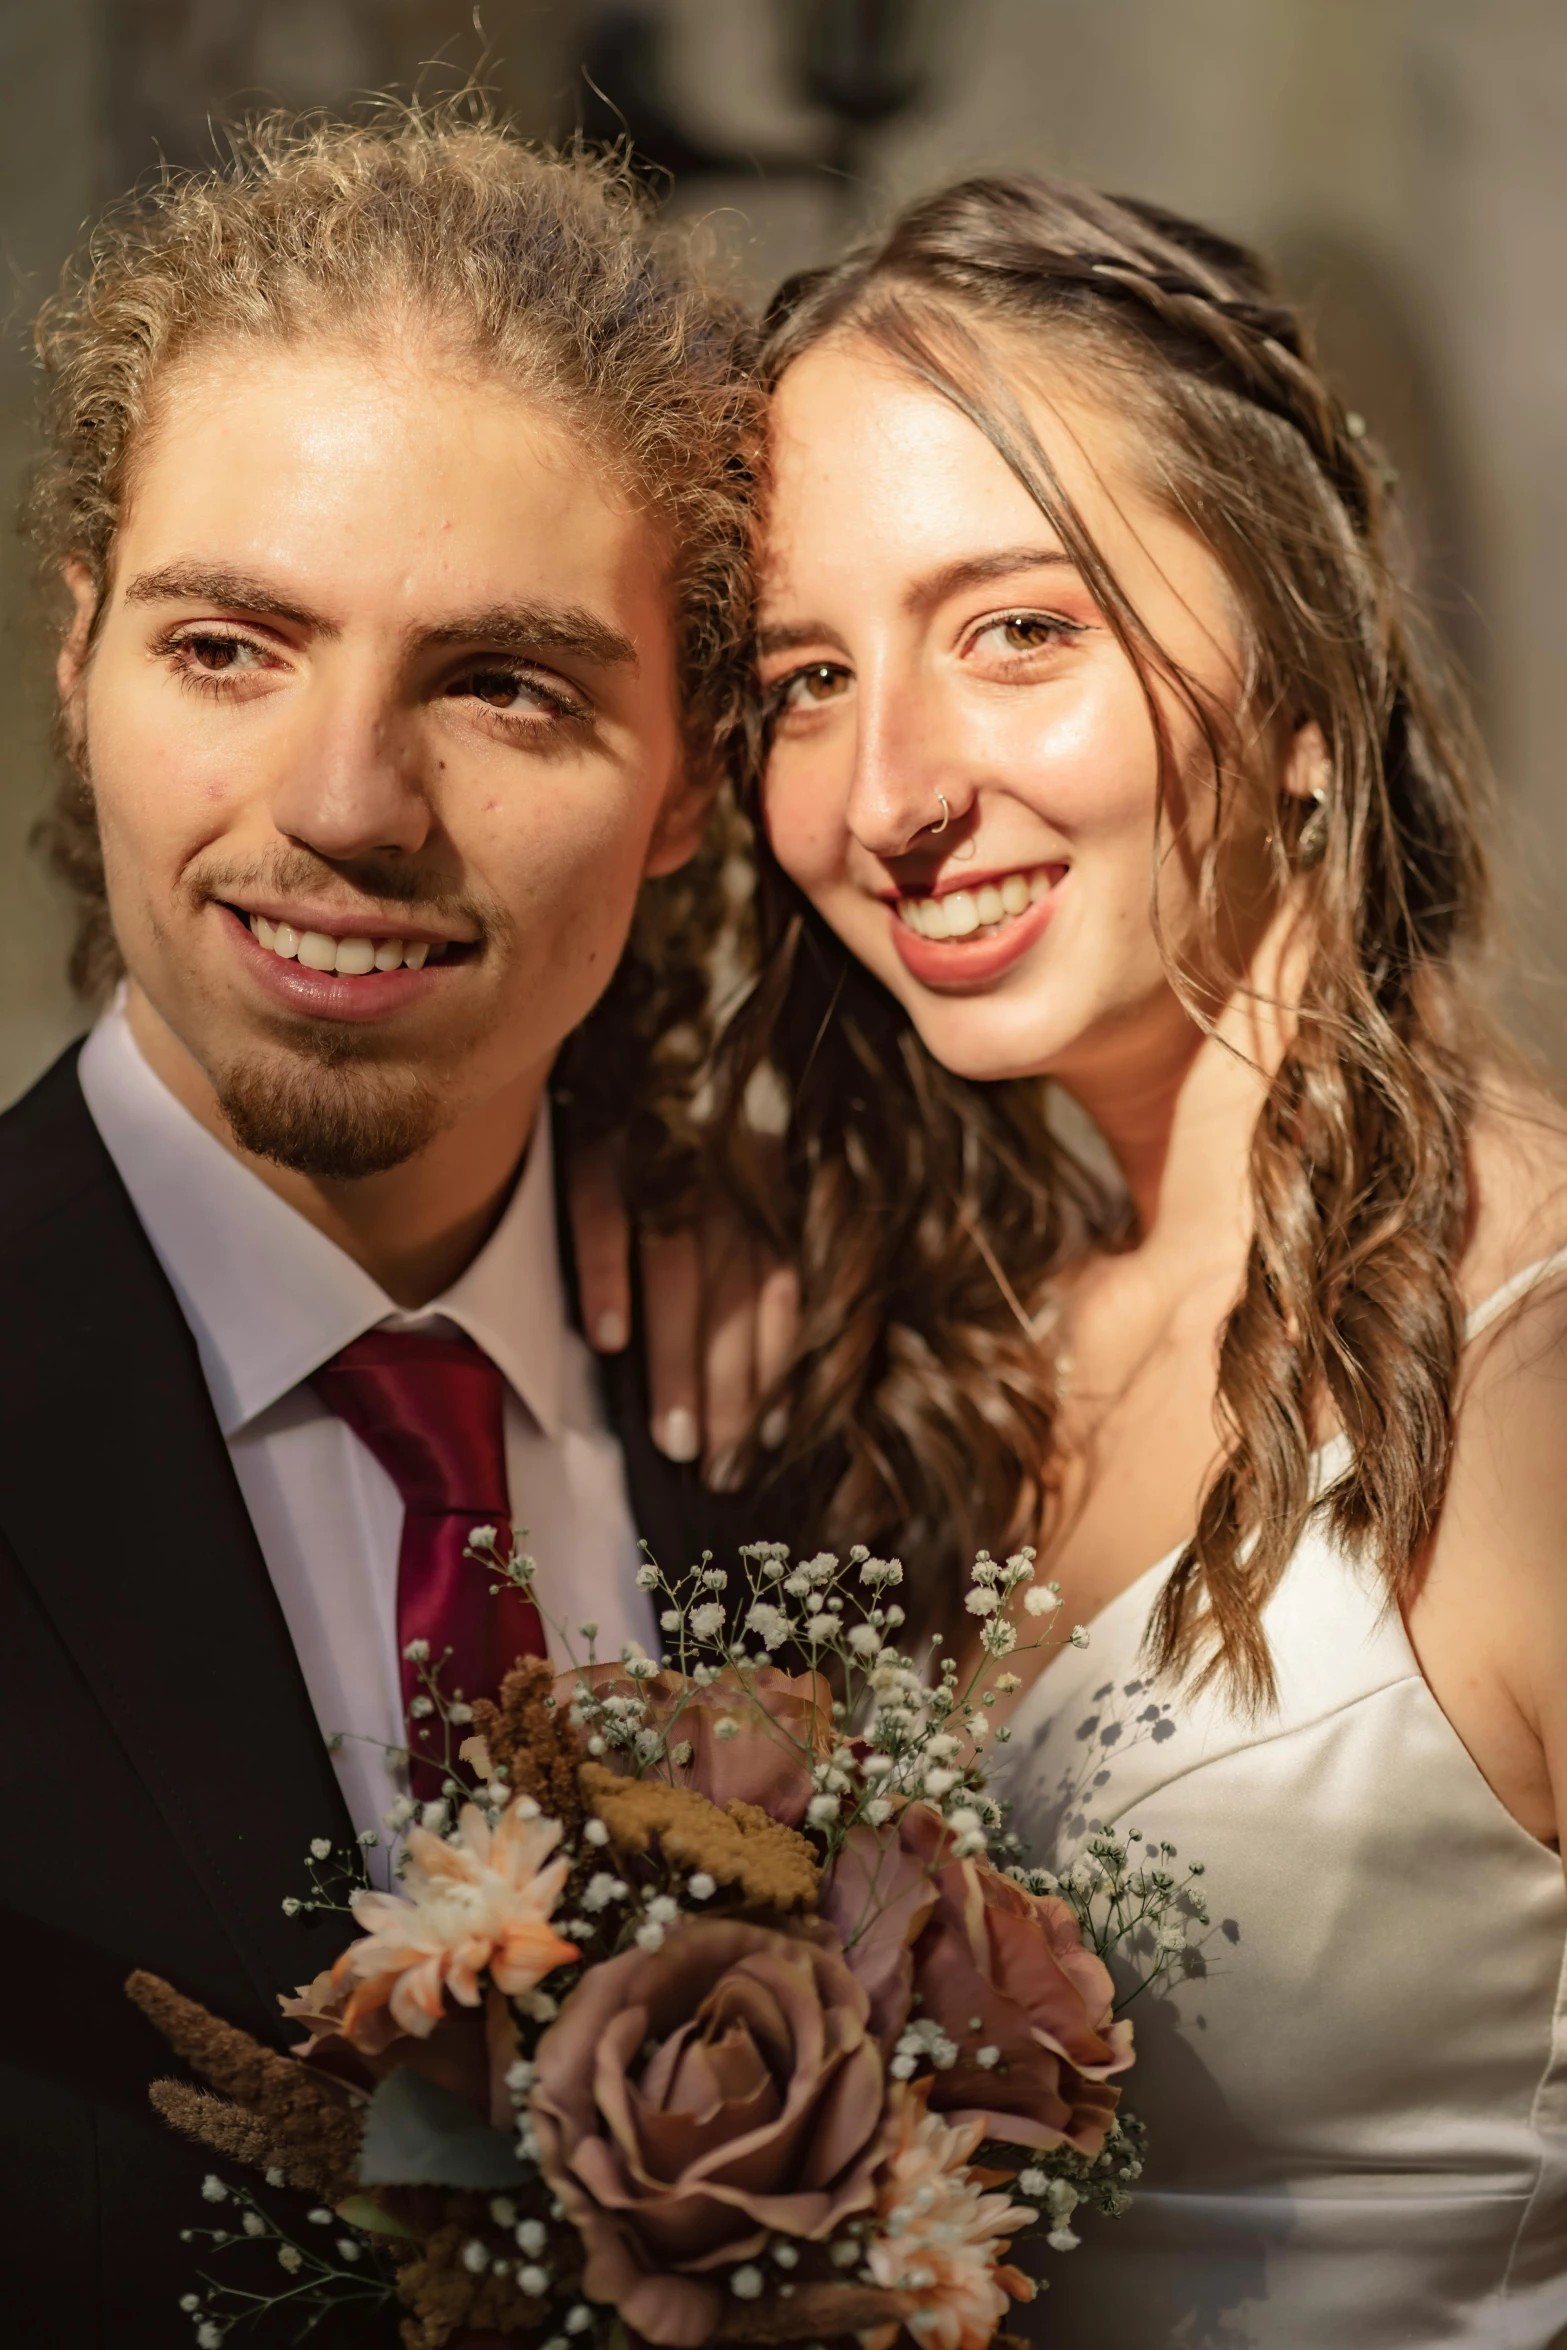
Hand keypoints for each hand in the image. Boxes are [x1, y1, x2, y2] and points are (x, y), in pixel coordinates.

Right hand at [567, 1142, 799, 1486]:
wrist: (619, 1042)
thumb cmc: (684, 1135)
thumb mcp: (740, 1184)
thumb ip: (756, 1259)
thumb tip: (773, 1378)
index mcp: (768, 1187)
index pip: (784, 1289)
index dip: (782, 1367)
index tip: (774, 1441)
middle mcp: (726, 1173)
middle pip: (735, 1296)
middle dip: (731, 1390)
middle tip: (721, 1469)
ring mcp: (662, 1155)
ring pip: (678, 1271)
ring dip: (677, 1359)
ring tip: (674, 1440)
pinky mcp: (596, 1142)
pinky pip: (604, 1213)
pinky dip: (607, 1275)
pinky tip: (606, 1340)